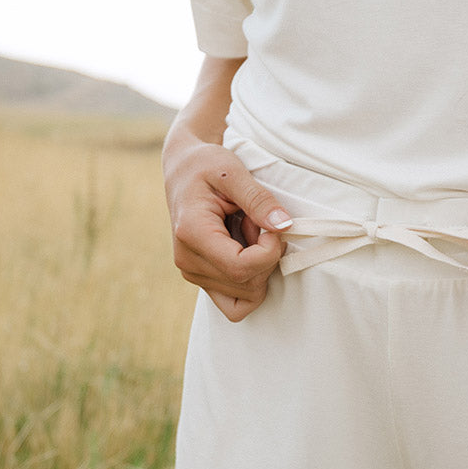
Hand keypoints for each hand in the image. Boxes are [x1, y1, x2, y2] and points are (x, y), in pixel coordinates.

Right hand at [164, 139, 292, 321]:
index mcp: (192, 234)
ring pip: (246, 296)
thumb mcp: (233, 172)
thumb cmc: (206, 166)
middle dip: (266, 256)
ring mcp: (193, 273)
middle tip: (255, 222)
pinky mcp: (201, 278)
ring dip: (260, 267)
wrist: (183, 170)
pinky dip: (251, 281)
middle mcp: (187, 260)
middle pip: (247, 284)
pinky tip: (247, 250)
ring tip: (247, 233)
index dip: (269, 252)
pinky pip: (236, 302)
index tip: (272, 226)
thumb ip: (259, 199)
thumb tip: (283, 226)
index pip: (241, 268)